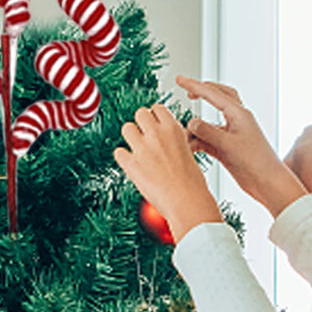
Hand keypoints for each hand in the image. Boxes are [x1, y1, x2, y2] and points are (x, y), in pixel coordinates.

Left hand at [114, 103, 220, 241]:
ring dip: (131, 137)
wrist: (187, 202)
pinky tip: (133, 165)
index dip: (155, 117)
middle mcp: (157, 135)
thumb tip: (161, 136)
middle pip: (140, 113)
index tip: (154, 125)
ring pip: (127, 128)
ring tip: (138, 150)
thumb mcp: (187, 151)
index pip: (157, 108)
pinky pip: (119, 152)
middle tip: (145, 137)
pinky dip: (124, 158)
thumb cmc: (192, 183)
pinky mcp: (131, 165)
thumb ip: (171, 140)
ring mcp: (142, 149)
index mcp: (173, 129)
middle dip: (141, 124)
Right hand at [177, 78, 305, 217]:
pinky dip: (198, 140)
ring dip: (197, 125)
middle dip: (202, 92)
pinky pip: (209, 138)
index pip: (213, 94)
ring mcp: (232, 134)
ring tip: (183, 132)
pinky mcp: (228, 148)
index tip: (179, 79)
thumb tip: (190, 122)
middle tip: (186, 90)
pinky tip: (189, 146)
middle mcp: (236, 121)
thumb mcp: (228, 145)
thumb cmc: (256, 162)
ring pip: (210, 121)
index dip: (194, 86)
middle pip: (218, 97)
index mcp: (239, 114)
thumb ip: (207, 132)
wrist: (267, 183)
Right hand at [283, 122, 311, 207]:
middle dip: (298, 186)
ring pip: (287, 167)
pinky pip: (289, 173)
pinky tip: (308, 200)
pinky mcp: (302, 156)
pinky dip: (295, 188)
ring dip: (295, 188)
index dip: (305, 179)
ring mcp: (307, 144)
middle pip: (293, 159)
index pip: (307, 153)